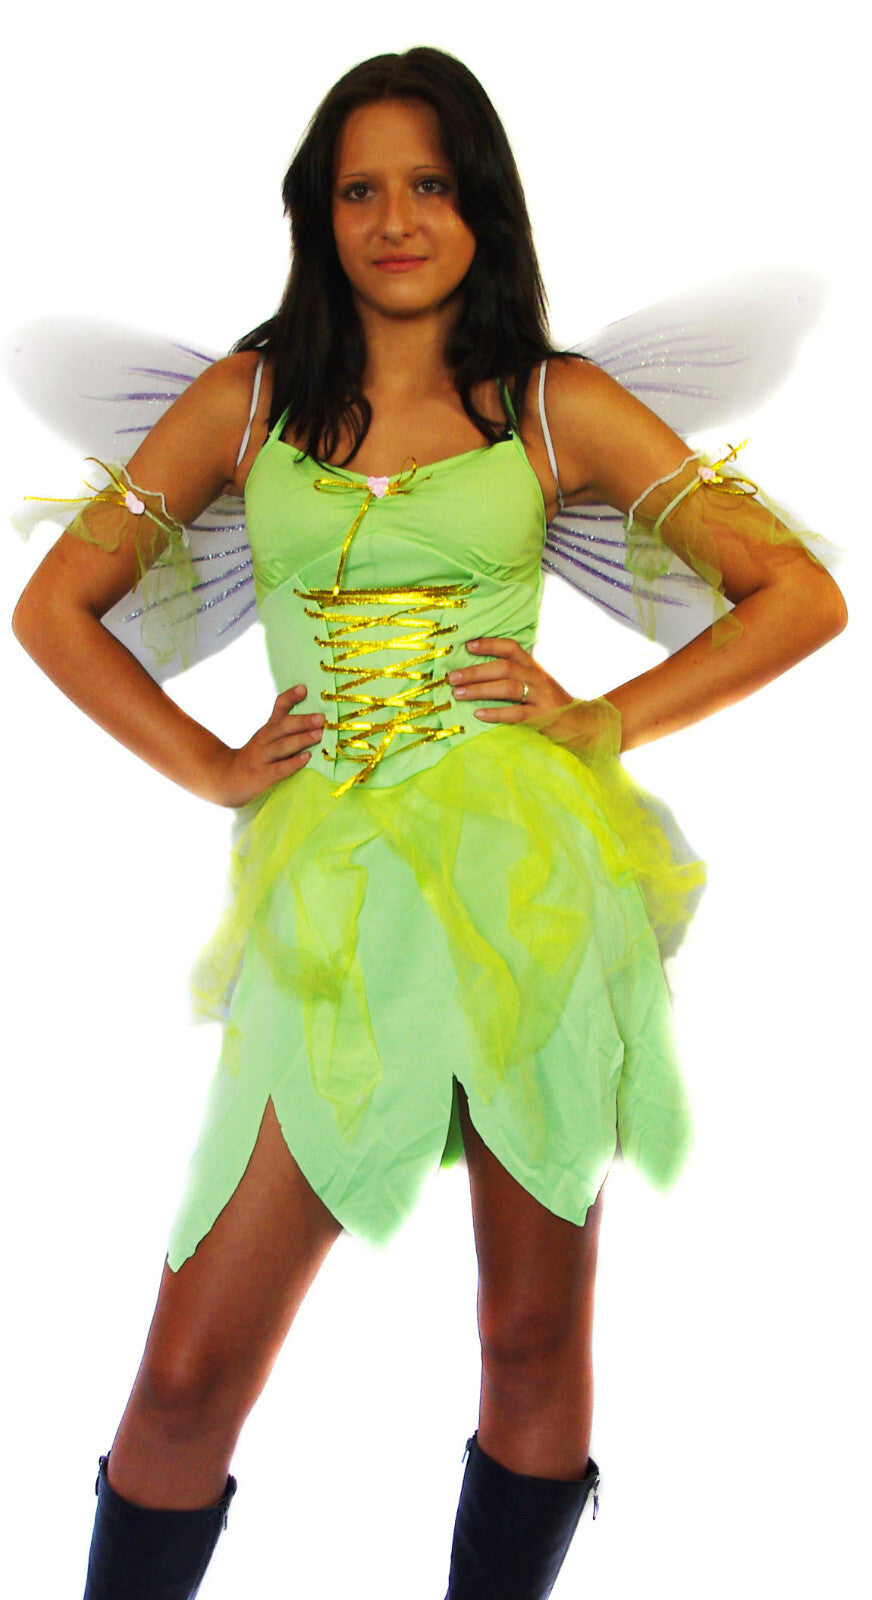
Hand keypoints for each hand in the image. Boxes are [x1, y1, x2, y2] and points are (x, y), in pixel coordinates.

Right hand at [207, 686, 324, 806]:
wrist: (228, 778)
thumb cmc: (257, 757)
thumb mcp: (268, 738)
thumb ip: (287, 726)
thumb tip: (310, 709)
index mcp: (269, 729)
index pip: (279, 708)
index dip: (290, 697)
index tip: (303, 688)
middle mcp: (264, 739)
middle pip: (282, 727)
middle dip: (302, 721)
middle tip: (321, 718)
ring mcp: (262, 757)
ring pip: (281, 746)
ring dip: (300, 740)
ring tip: (318, 734)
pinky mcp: (262, 776)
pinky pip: (279, 768)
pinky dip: (292, 763)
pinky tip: (306, 758)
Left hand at [448, 637, 573, 723]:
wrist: (579, 722)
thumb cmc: (549, 702)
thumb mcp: (535, 682)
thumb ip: (515, 675)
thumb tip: (479, 672)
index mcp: (532, 666)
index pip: (510, 648)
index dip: (490, 644)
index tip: (467, 646)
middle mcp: (536, 676)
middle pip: (503, 668)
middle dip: (475, 671)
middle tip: (453, 677)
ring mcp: (540, 696)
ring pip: (507, 688)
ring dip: (480, 690)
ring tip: (459, 693)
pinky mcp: (542, 716)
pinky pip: (516, 713)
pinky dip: (496, 713)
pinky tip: (478, 714)